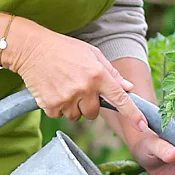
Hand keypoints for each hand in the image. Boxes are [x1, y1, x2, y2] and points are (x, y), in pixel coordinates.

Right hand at [8, 20, 148, 132]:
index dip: (132, 114)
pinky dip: (58, 107)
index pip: (120, 98)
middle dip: (88, 105)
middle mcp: (84, 88)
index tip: (142, 126)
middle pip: (94, 113)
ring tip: (64, 88)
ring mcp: (67, 98)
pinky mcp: (51, 106)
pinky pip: (60, 116)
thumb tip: (127, 88)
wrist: (32, 50)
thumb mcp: (92, 54)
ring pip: (77, 116)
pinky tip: (53, 91)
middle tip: (78, 89)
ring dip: (73, 107)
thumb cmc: (63, 49)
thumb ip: (110, 72)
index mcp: (97, 74)